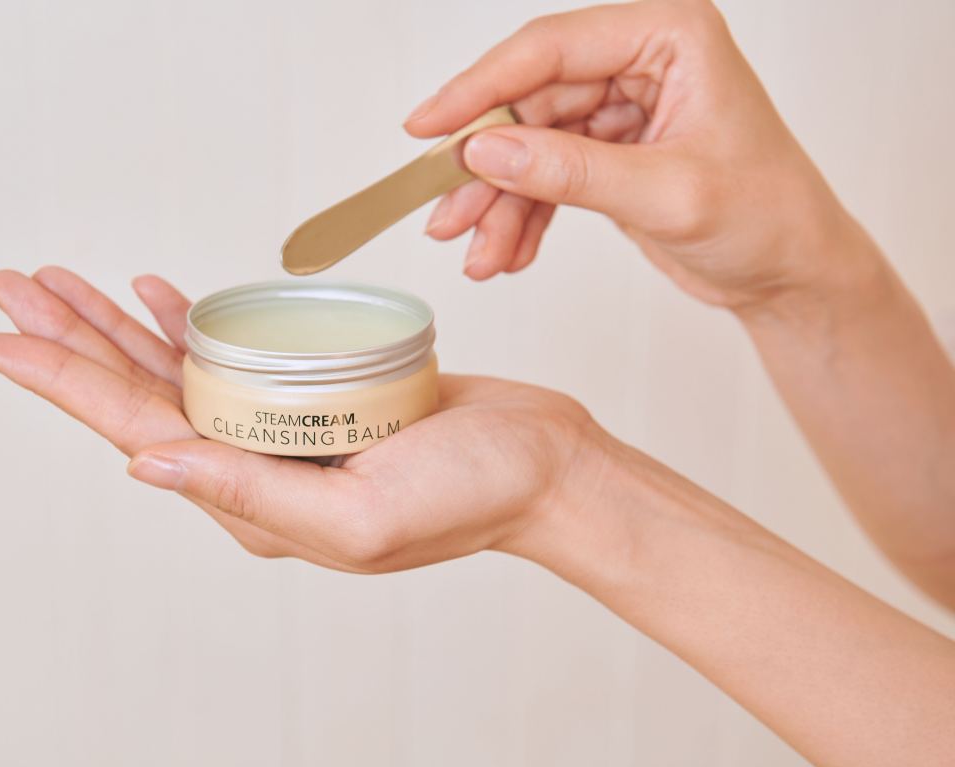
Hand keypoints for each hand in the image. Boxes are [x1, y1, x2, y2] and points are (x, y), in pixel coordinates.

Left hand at [0, 268, 602, 573]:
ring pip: (174, 373)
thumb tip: (145, 468)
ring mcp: (280, 433)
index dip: (63, 382)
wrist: (544, 469)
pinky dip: (189, 325)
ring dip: (115, 327)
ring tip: (61, 283)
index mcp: (255, 502)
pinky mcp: (311, 399)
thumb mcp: (362, 515)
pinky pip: (231, 359)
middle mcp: (254, 469)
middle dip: (70, 341)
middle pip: (139, 396)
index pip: (136, 433)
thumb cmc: (474, 496)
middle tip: (12, 287)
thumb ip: (253, 497)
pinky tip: (156, 296)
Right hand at [409, 0, 862, 310]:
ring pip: (529, 146)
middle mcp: (640, 63)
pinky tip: (508, 254)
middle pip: (530, 102)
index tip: (427, 128)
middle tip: (446, 215)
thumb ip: (571, 172)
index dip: (480, 88)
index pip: (552, 49)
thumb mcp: (667, 195)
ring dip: (498, 204)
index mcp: (669, 39)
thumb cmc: (768, 218)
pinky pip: (546, 177)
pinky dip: (522, 218)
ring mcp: (622, 109)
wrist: (792, 274)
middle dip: (486, 168)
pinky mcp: (609, 153)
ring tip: (477, 255)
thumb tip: (486, 153)